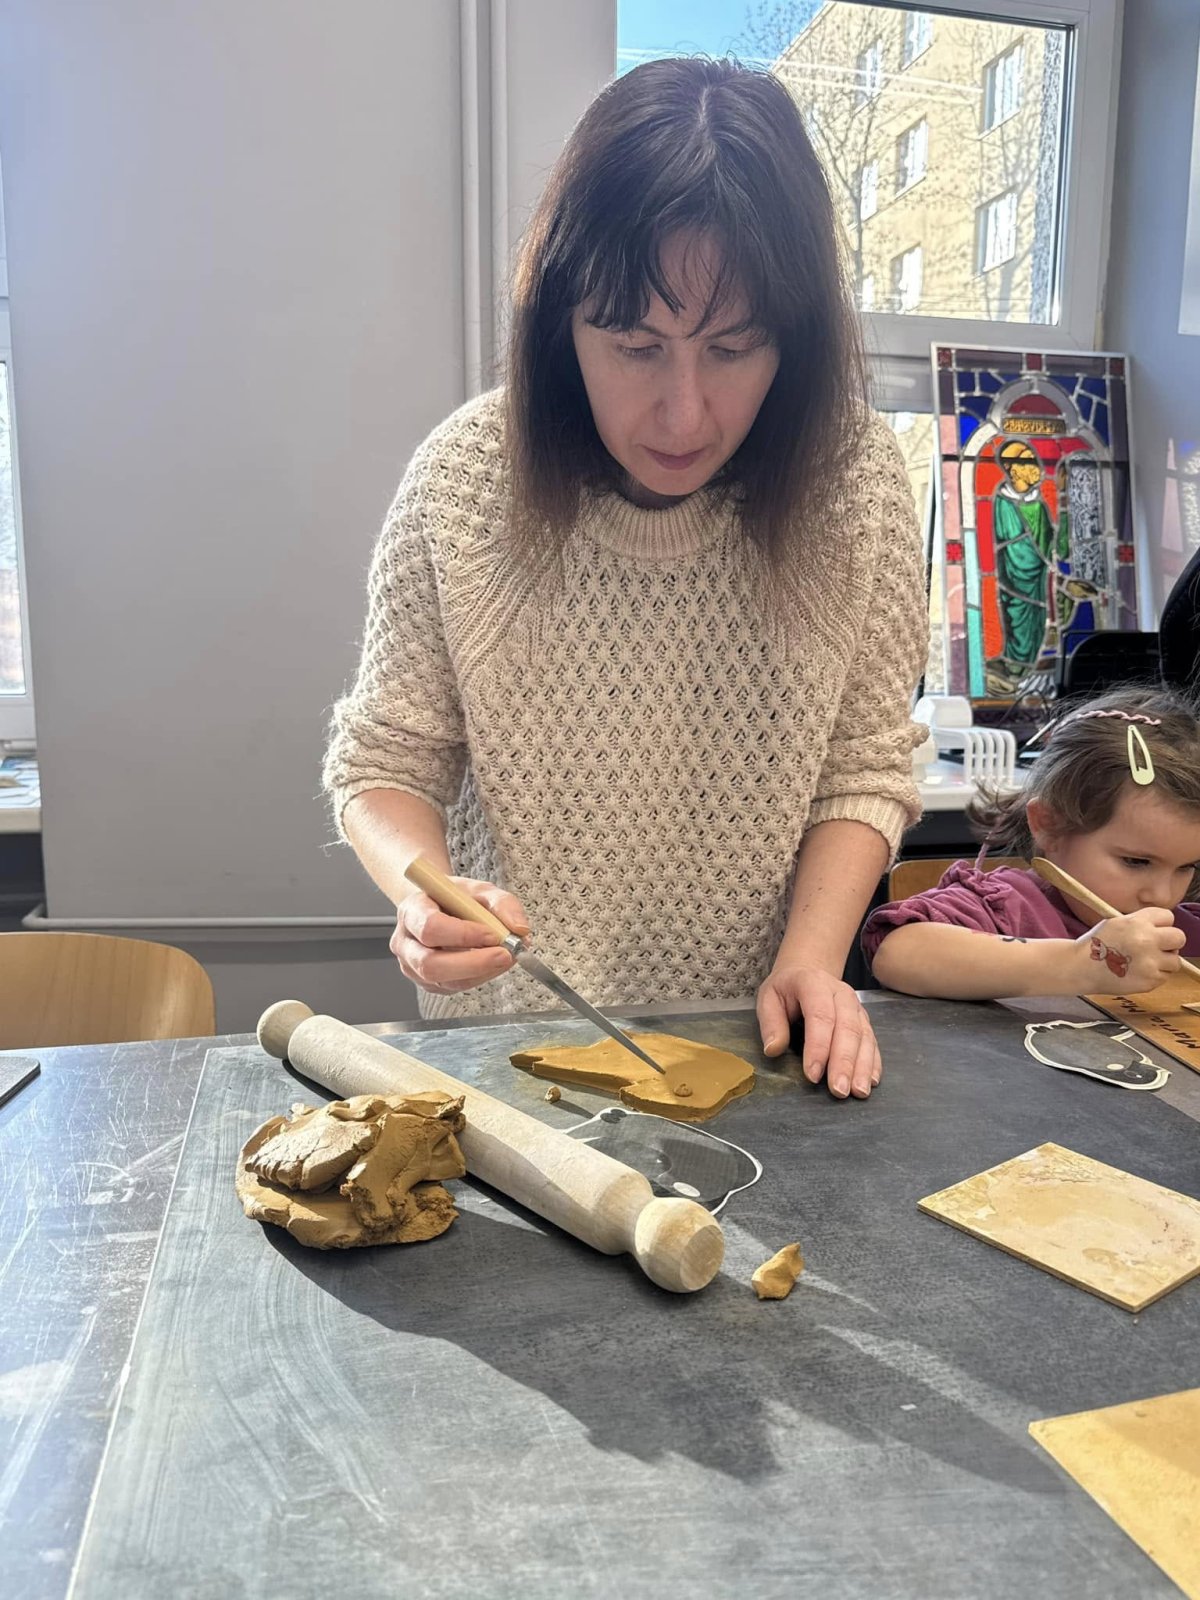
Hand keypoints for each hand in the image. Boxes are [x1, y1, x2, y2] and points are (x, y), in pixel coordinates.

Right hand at [392, 876, 529, 994]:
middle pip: (430, 964)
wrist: (438, 906)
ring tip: (504, 957)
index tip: (494, 934)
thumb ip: (503, 904)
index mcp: (412, 911)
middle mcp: (405, 941)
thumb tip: (519, 930)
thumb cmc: (455, 898)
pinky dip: (478, 977)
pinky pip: (452, 988)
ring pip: (443, 982)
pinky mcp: (426, 982)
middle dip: (473, 964)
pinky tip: (492, 964)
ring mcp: (412, 966)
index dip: (464, 935)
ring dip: (480, 972)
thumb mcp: (480, 889)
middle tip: (505, 955)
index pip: (431, 928)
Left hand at [756, 965, 880, 1098]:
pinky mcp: (864, 1019)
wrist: (807, 971)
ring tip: (858, 1092)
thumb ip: (771, 1023)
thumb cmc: (786, 989)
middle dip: (844, 1062)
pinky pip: (873, 1041)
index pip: (820, 1016)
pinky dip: (874, 1062)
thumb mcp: (768, 999)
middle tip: (838, 1090)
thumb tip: (773, 1050)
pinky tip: (871, 1081)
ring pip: (864, 1036)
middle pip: (847, 1028)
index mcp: (814, 983)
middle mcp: (841, 993)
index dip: (818, 1047)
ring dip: (862, 1066)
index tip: (812, 1075)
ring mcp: (856, 1006)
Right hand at [1072, 908, 1185, 994]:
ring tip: (1146, 962)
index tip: (1155, 931)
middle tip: (1158, 947)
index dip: (1162, 924)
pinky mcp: (1149, 980)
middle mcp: (1146, 940)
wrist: (1080, 968)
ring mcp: (1149, 962)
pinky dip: (1155, 975)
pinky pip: (1165, 977)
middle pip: (1179, 937)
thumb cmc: (1096, 945)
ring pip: (1175, 961)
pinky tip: (1138, 972)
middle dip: (1170, 942)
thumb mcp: (1115, 922)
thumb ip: (1140, 922)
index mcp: (1137, 922)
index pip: (1168, 917)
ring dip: (1164, 961)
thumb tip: (1162, 927)